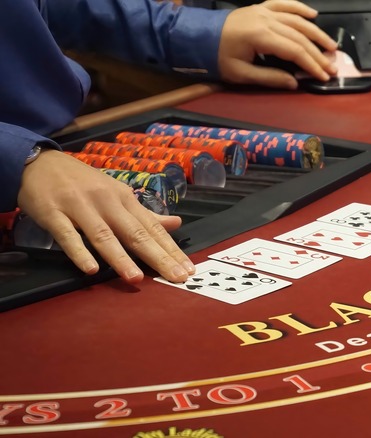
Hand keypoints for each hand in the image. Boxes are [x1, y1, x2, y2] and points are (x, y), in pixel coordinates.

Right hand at [17, 151, 194, 283]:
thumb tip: (176, 224)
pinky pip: (67, 235)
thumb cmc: (83, 183)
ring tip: (136, 277)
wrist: (40, 162)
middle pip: (135, 233)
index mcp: (124, 199)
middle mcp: (106, 202)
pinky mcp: (53, 213)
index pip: (153, 228)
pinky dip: (79, 251)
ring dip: (120, 257)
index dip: (171, 249)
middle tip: (176, 276)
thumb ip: (144, 214)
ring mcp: (79, 207)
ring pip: (103, 235)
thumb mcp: (117, 193)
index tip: (188, 268)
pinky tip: (91, 269)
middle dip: (157, 256)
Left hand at [218, 0, 338, 88]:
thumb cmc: (217, 58)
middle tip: (333, 66)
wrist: (197, 37)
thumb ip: (269, 78)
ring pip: (297, 20)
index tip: (324, 76)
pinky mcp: (260, 7)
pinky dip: (299, 8)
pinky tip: (313, 14)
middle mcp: (265, 19)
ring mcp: (263, 11)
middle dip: (318, 53)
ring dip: (316, 33)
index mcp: (260, 36)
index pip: (294, 50)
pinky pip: (284, 4)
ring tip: (331, 46)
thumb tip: (294, 83)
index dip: (311, 64)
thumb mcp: (241, 74)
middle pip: (299, 36)